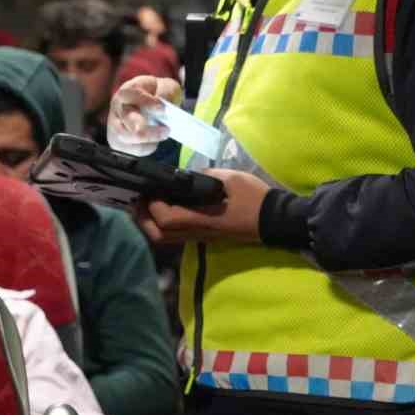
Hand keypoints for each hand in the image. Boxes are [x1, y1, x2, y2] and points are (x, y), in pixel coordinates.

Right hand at [107, 75, 183, 155]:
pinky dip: (147, 147)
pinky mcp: (118, 143)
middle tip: (165, 130)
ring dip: (149, 139)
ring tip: (164, 133)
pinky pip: (133, 149)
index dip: (146, 102)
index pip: (130, 95)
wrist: (146, 107)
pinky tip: (154, 141)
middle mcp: (117, 109)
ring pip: (128, 137)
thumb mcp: (163, 87)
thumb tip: (166, 103)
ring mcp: (115, 127)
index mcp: (126, 93)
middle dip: (145, 128)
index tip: (162, 108)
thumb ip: (166, 92)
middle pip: (127, 119)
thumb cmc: (155, 95)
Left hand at [136, 169, 269, 244]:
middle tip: (140, 199)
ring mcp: (200, 236)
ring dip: (151, 223)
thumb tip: (184, 176)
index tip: (150, 189)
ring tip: (149, 203)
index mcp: (203, 218)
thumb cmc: (254, 198)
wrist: (274, 219)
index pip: (167, 219)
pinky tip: (166, 207)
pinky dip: (163, 224)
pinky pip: (176, 235)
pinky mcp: (204, 236)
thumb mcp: (230, 179)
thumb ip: (204, 177)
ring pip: (166, 239)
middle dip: (143, 219)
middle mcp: (198, 232)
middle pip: (159, 235)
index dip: (152, 206)